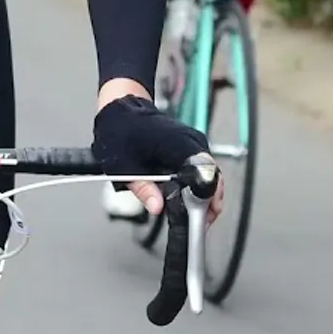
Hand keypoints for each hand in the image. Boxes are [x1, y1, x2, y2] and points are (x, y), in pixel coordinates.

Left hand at [91, 93, 221, 222]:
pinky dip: (200, 186)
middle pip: (211, 176)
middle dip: (208, 202)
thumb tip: (157, 207)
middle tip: (198, 223)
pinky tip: (190, 200)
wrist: (121, 110)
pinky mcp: (192, 146)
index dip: (205, 197)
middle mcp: (191, 141)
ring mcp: (194, 142)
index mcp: (176, 142)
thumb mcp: (124, 167)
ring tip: (195, 216)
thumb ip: (143, 189)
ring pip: (210, 174)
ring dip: (205, 196)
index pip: (203, 172)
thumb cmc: (121, 132)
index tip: (200, 217)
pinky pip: (203, 169)